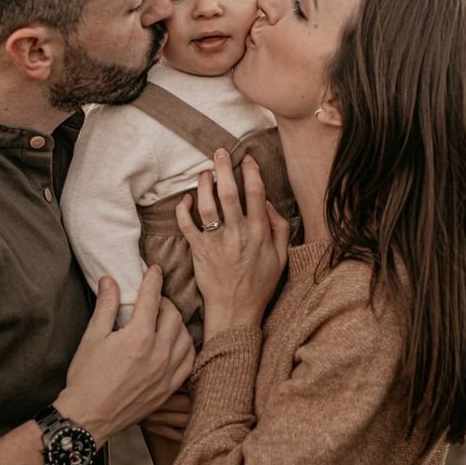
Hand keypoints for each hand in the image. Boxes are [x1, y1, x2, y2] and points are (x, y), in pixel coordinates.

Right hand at [54, 266, 193, 446]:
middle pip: (173, 315)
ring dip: (177, 324)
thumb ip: (106, 306)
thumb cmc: (86, 377)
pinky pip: (189, 362)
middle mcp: (158, 353)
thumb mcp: (92, 337)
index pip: (152, 298)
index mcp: (138, 337)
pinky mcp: (169, 389)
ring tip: (164, 321)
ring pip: (186, 337)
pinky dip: (185, 348)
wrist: (88, 417)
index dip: (153, 280)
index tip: (154, 269)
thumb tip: (109, 280)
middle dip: (164, 302)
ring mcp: (166, 373)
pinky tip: (175, 344)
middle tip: (153, 301)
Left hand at [175, 149, 289, 338]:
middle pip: (229, 193)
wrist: (235, 312)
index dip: (251, 172)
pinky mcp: (199, 251)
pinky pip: (187, 226)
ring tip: (204, 171)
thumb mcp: (282, 258)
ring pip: (207, 205)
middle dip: (224, 168)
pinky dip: (183, 210)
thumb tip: (268, 203)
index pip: (256, 194)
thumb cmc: (260, 285)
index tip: (247, 159)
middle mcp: (238, 235)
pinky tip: (186, 198)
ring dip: (204, 184)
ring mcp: (217, 242)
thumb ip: (279, 228)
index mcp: (259, 234)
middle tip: (220, 152)